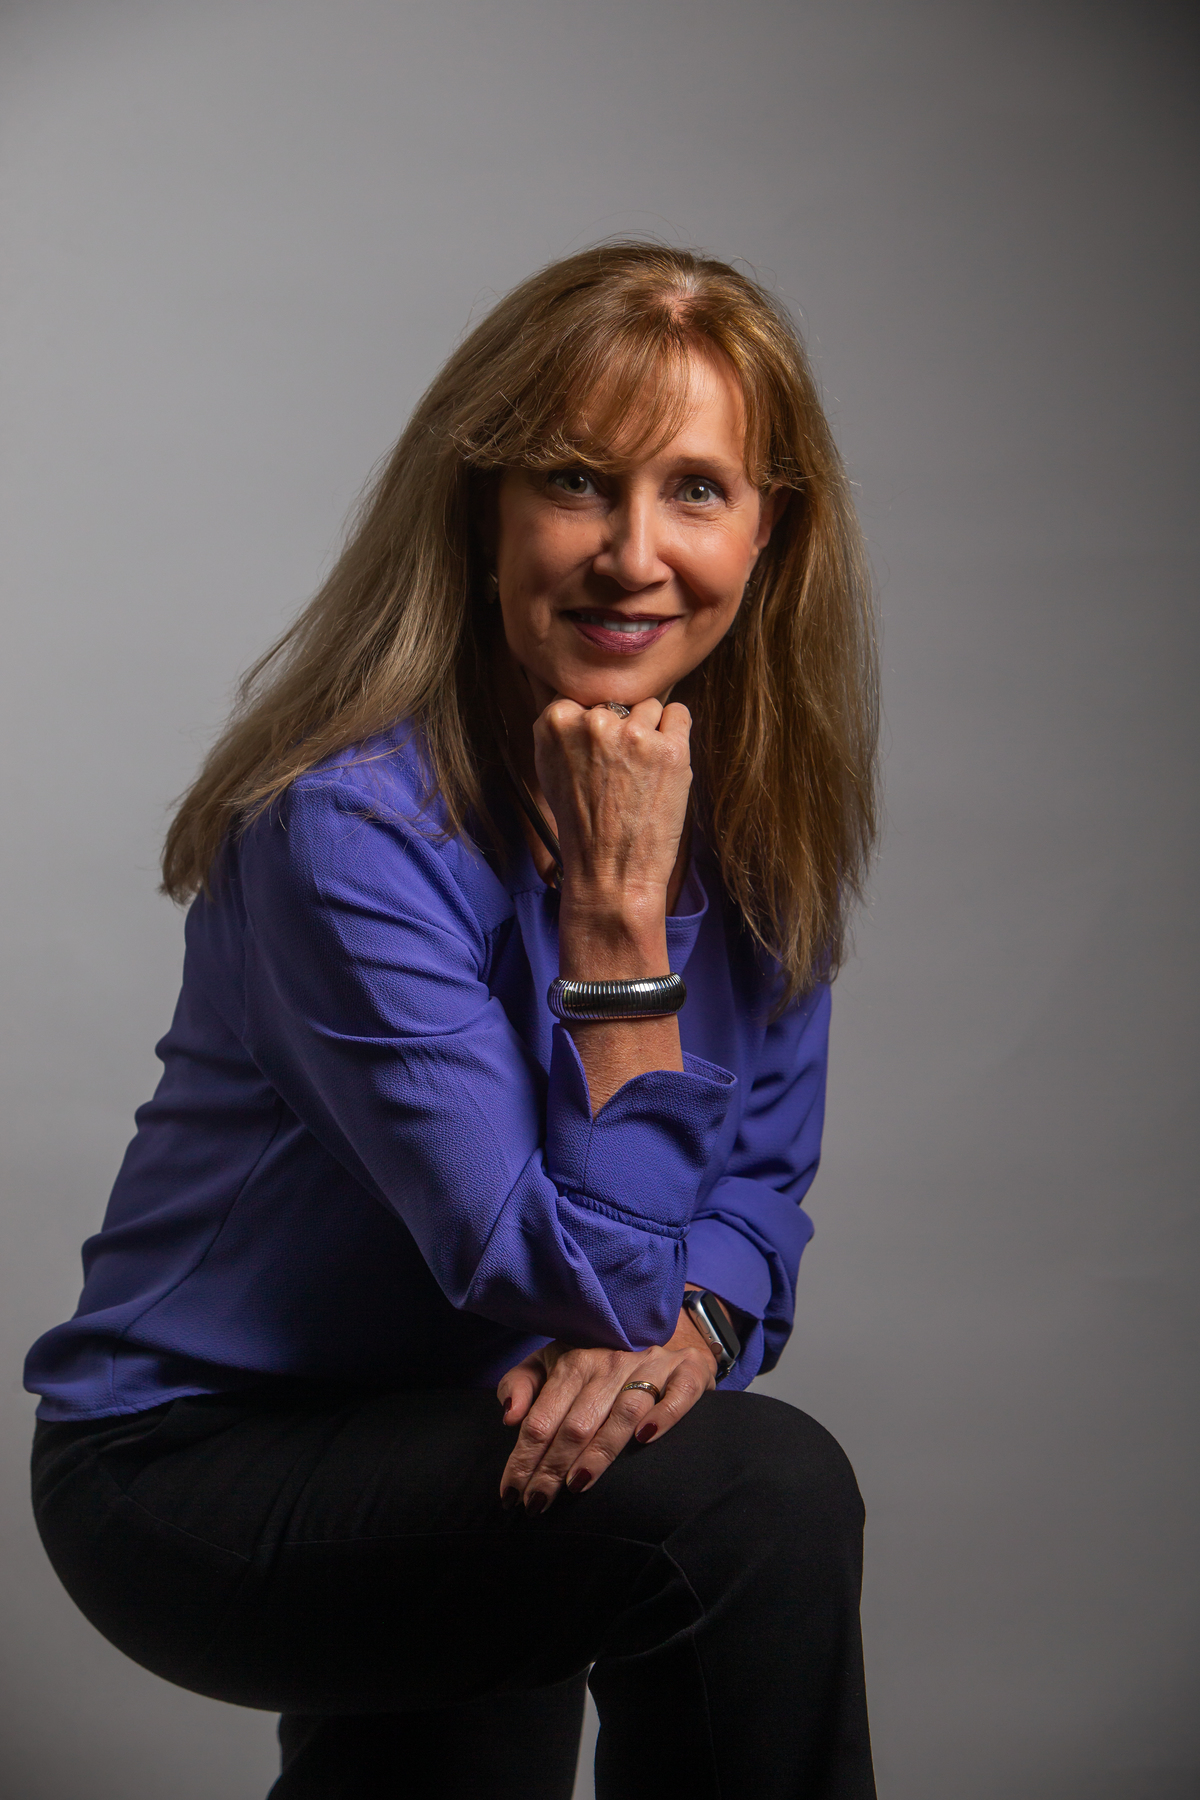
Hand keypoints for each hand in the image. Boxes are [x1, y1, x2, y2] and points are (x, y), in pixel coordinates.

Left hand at [496, 1306, 718, 1513]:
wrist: (666, 1336)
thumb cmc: (600, 1362)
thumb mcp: (554, 1362)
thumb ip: (523, 1384)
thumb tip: (508, 1417)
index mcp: (574, 1363)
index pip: (542, 1418)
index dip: (524, 1457)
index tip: (510, 1493)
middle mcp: (610, 1363)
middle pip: (577, 1422)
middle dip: (552, 1467)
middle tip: (536, 1504)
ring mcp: (651, 1368)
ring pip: (623, 1412)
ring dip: (599, 1451)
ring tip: (577, 1485)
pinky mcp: (687, 1373)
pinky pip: (677, 1395)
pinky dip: (663, 1415)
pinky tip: (645, 1438)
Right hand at [533, 697, 691, 915]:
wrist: (610, 874)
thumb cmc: (583, 828)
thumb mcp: (551, 772)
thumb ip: (565, 731)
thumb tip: (590, 701)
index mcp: (555, 722)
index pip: (584, 697)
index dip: (595, 726)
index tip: (597, 755)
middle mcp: (592, 722)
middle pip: (617, 702)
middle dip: (621, 729)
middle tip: (619, 773)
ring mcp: (632, 734)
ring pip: (649, 707)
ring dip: (650, 733)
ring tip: (641, 774)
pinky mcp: (669, 749)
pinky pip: (679, 714)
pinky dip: (676, 733)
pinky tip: (664, 764)